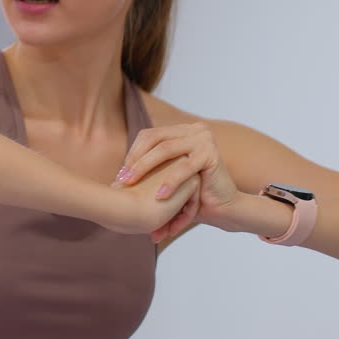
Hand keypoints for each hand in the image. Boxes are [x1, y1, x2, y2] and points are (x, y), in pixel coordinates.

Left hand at [115, 122, 240, 242]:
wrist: (222, 208)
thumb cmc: (191, 195)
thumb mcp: (167, 177)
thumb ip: (149, 169)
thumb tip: (116, 177)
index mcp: (181, 131)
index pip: (149, 135)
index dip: (133, 153)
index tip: (120, 174)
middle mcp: (193, 130)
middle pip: (155, 139)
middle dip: (135, 160)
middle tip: (122, 180)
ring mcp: (204, 139)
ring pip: (165, 150)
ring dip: (145, 167)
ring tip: (131, 184)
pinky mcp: (212, 154)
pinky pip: (185, 168)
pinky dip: (170, 182)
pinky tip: (160, 196)